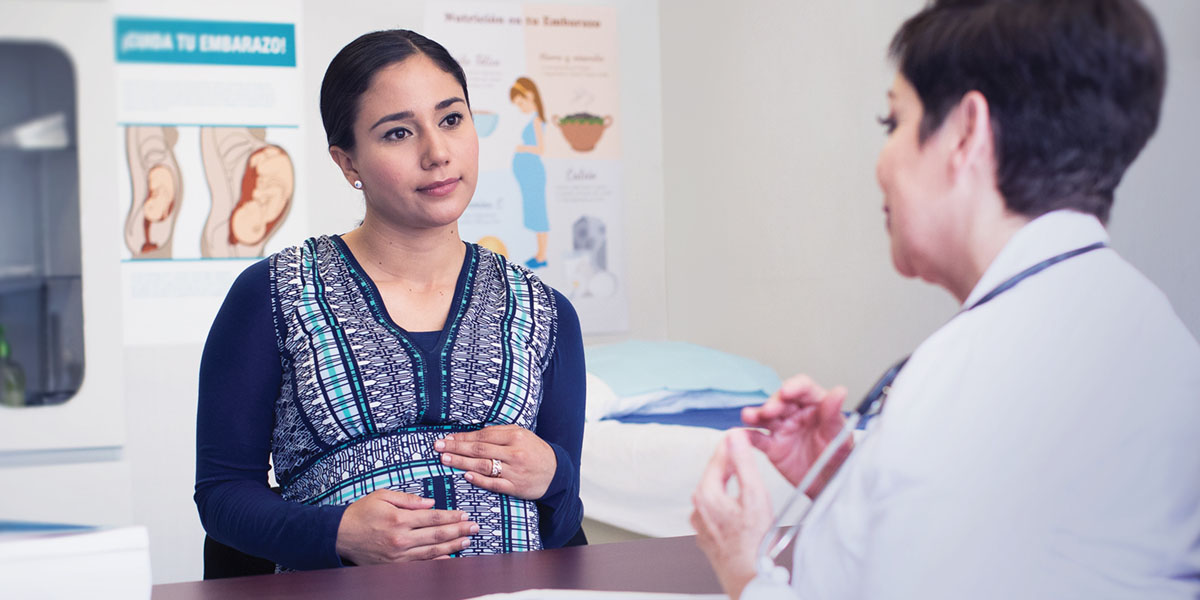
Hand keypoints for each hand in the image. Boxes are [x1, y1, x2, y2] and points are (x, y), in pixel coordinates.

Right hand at [335, 489, 477, 564]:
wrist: (340, 536)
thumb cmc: (361, 513)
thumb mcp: (382, 496)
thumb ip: (408, 499)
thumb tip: (431, 502)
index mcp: (399, 518)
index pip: (433, 517)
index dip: (452, 516)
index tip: (465, 514)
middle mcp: (401, 538)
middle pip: (437, 535)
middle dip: (459, 530)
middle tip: (475, 527)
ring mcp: (399, 555)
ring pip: (433, 551)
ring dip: (453, 546)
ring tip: (468, 541)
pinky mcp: (395, 566)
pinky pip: (421, 565)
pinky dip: (437, 562)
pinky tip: (450, 558)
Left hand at [435, 425, 555, 499]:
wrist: (556, 472)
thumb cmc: (534, 451)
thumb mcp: (520, 435)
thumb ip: (498, 433)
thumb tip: (470, 435)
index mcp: (515, 436)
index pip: (483, 435)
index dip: (462, 437)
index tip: (446, 438)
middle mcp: (514, 453)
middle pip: (479, 450)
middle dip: (456, 448)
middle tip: (438, 447)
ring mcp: (515, 471)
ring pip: (483, 466)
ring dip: (462, 463)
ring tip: (445, 460)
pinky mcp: (515, 487)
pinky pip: (493, 483)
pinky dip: (479, 480)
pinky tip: (466, 476)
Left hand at [691, 430, 773, 599]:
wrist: (749, 577)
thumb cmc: (754, 542)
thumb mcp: (754, 494)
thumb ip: (744, 463)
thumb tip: (735, 438)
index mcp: (706, 494)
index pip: (718, 458)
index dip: (732, 444)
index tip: (742, 434)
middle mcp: (698, 507)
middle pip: (715, 475)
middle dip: (731, 464)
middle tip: (745, 452)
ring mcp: (701, 523)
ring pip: (715, 493)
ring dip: (728, 484)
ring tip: (745, 479)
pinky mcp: (707, 535)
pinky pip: (716, 510)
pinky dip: (727, 502)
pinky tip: (739, 508)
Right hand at [741, 374, 850, 494]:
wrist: (828, 485)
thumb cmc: (838, 458)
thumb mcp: (840, 437)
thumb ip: (834, 415)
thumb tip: (839, 391)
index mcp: (816, 406)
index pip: (804, 389)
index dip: (794, 387)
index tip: (787, 391)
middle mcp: (797, 414)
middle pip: (781, 401)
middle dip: (773, 403)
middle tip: (769, 411)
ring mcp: (782, 429)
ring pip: (766, 417)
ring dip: (756, 414)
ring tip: (748, 416)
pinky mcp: (772, 446)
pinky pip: (758, 439)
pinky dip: (748, 436)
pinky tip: (741, 435)